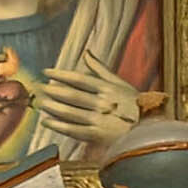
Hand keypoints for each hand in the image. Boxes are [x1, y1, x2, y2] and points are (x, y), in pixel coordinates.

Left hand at [27, 54, 144, 155]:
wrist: (148, 130)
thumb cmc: (134, 104)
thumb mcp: (120, 83)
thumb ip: (100, 69)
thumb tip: (86, 53)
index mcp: (107, 87)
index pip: (79, 79)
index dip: (61, 74)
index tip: (46, 72)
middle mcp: (102, 102)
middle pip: (72, 95)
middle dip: (53, 90)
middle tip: (39, 87)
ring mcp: (99, 119)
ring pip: (70, 112)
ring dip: (53, 107)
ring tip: (41, 102)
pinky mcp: (97, 135)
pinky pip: (73, 130)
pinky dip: (58, 125)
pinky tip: (46, 121)